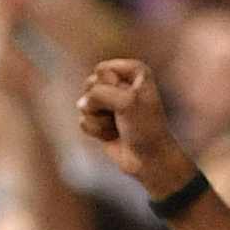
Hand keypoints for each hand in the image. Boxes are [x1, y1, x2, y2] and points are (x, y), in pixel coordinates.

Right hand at [76, 58, 197, 205]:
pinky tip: (113, 135)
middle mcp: (121, 83)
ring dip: (100, 120)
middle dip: (101, 104)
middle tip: (122, 114)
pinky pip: (84, 120)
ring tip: (119, 126)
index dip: (110, 88)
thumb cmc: (144, 127)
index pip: (102, 70)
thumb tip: (81, 103)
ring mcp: (109, 102)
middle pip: (90, 84)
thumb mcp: (126, 101)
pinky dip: (97, 131)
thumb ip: (98, 92)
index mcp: (135, 71)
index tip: (129, 99)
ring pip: (84, 104)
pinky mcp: (100, 120)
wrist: (149, 159)